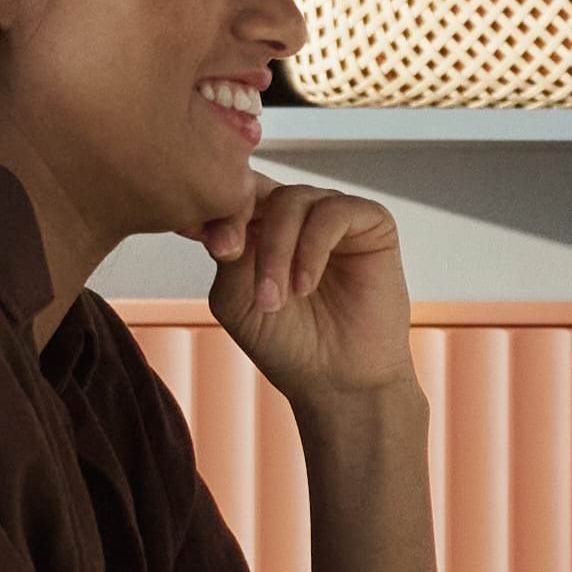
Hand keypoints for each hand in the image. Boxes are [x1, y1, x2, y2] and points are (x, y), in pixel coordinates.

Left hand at [205, 179, 412, 427]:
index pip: (232, 193)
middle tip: (230, 258)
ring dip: (276, 248)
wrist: (338, 382)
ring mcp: (333, 215)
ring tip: (274, 297)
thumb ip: (226, 247)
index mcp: (261, 225)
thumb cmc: (287, 344)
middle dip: (239, 222)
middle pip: (258, 189)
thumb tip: (219, 204)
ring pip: (293, 199)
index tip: (200, 238)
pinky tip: (305, 286)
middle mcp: (297, 214)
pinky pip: (334, 212)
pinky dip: (312, 248)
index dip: (214, 208)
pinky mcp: (371, 223)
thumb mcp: (235, 295)